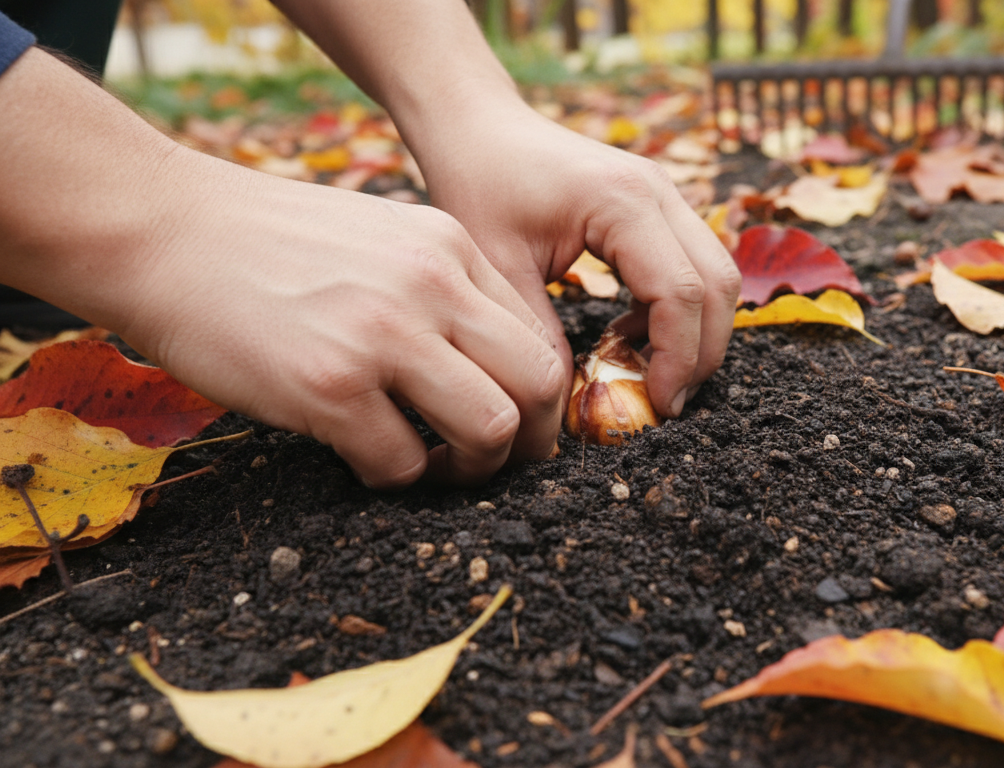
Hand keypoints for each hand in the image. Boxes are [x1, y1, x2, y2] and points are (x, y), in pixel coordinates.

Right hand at [118, 150, 566, 488]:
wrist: (163, 229)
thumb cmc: (267, 243)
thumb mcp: (382, 236)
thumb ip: (442, 287)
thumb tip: (489, 363)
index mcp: (451, 248)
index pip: (539, 338)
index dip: (539, 399)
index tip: (516, 425)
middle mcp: (432, 286)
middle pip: (539, 385)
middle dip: (530, 440)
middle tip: (493, 462)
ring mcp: (383, 336)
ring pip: (492, 429)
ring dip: (472, 468)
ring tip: (432, 466)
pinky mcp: (329, 386)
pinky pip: (402, 463)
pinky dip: (392, 477)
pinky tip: (361, 457)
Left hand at [411, 100, 741, 417]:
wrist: (478, 127)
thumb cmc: (479, 185)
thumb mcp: (498, 269)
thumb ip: (540, 337)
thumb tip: (571, 409)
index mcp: (622, 202)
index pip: (680, 292)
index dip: (678, 358)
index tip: (658, 406)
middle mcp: (659, 191)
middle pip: (717, 285)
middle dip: (700, 354)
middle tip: (665, 404)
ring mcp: (666, 193)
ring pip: (718, 275)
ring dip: (697, 333)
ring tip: (653, 377)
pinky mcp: (660, 205)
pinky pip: (695, 265)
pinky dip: (681, 310)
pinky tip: (633, 337)